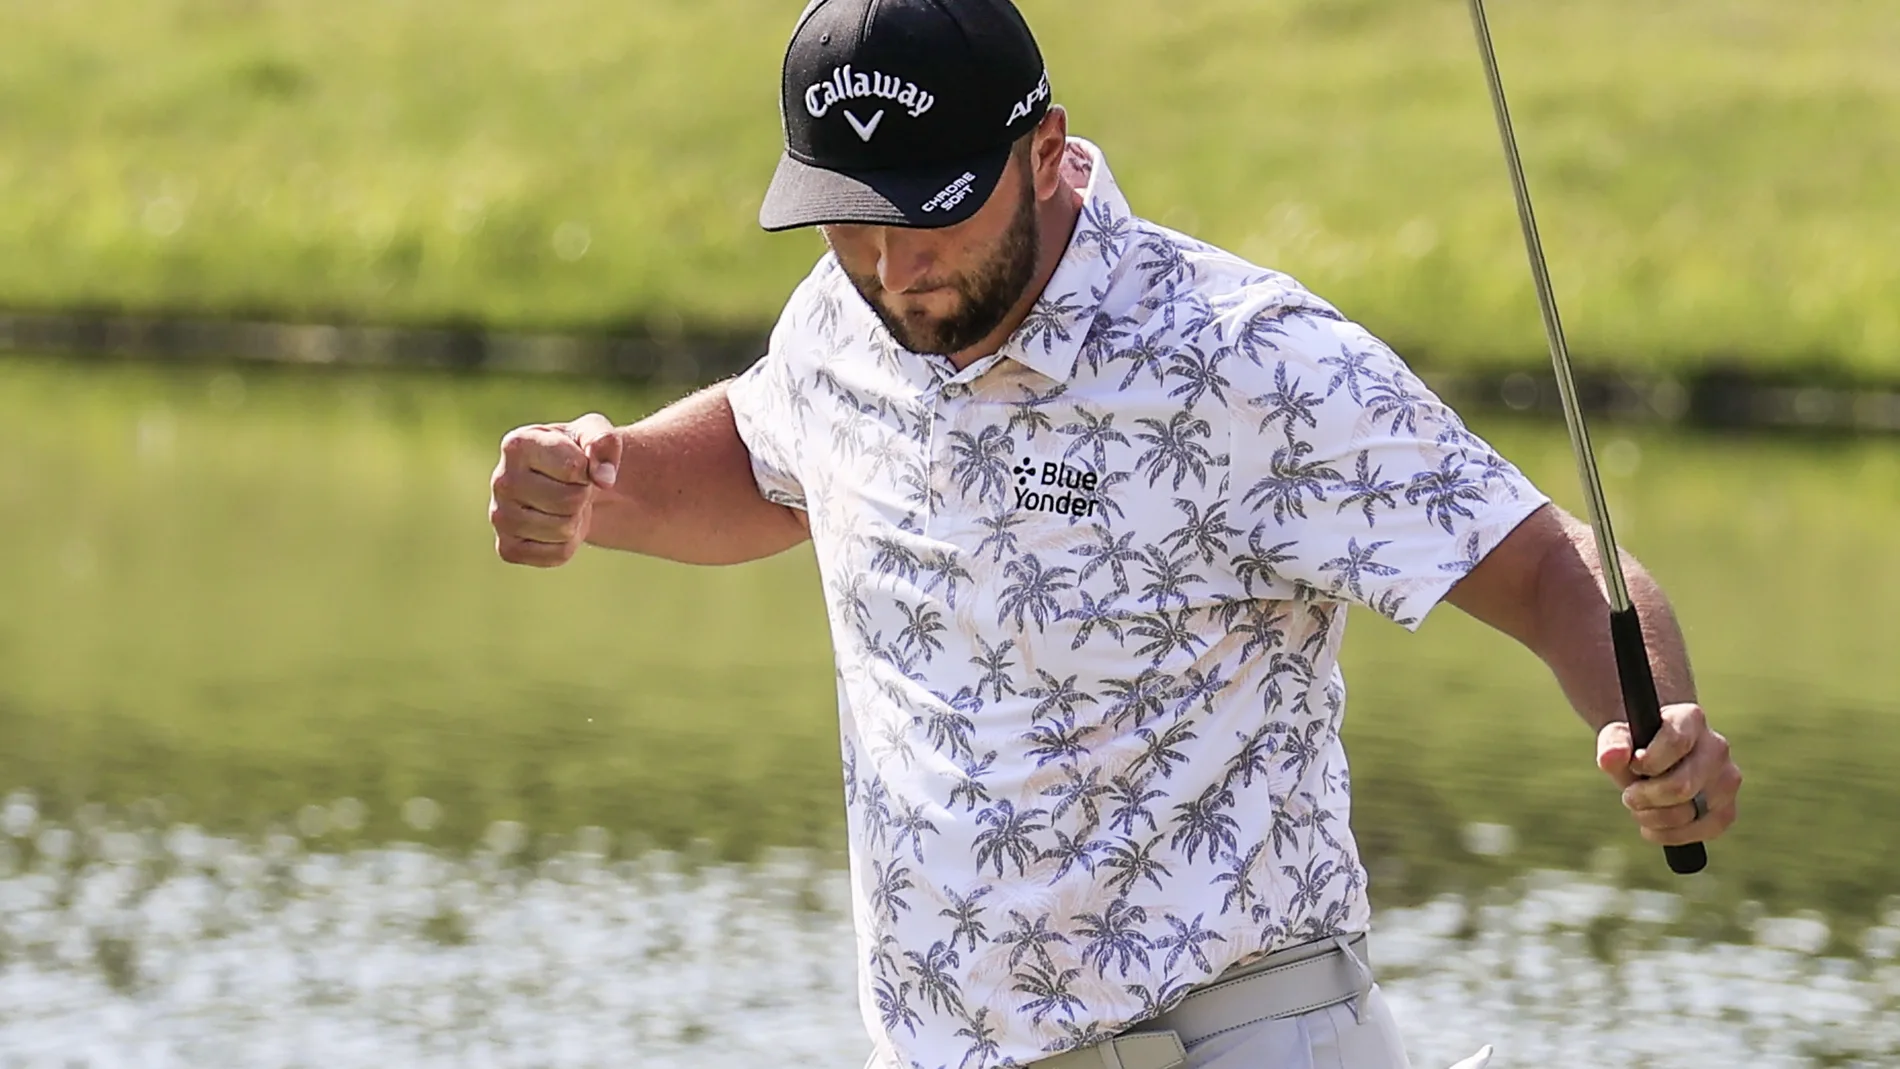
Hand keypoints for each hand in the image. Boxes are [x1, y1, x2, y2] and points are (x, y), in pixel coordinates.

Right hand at [489, 413, 621, 566]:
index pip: (575, 468)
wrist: (564, 484)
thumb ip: (603, 441)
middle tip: (571, 487)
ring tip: (562, 504)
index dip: (588, 469)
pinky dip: (567, 544)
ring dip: (575, 519)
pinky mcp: (507, 548)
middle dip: (582, 495)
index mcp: (517, 444)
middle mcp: (501, 481)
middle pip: (570, 501)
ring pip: (564, 530)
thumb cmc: (577, 453)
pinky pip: (557, 555)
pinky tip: (554, 525)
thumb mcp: (594, 433)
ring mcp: (500, 517)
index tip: (578, 464)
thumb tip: (604, 477)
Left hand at [1596, 703, 1740, 846]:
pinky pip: (1706, 831)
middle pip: (1681, 786)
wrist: (1655, 756)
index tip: (1633, 766)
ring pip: (1691, 813)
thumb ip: (1613, 744)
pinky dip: (1673, 835)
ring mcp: (1727, 779)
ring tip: (1641, 808)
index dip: (1648, 762)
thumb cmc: (1636, 745)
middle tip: (1629, 795)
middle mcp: (1717, 747)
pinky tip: (1654, 828)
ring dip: (1654, 818)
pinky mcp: (1727, 808)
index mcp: (1690, 720)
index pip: (1675, 743)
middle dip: (1645, 797)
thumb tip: (1610, 757)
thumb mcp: (1618, 737)